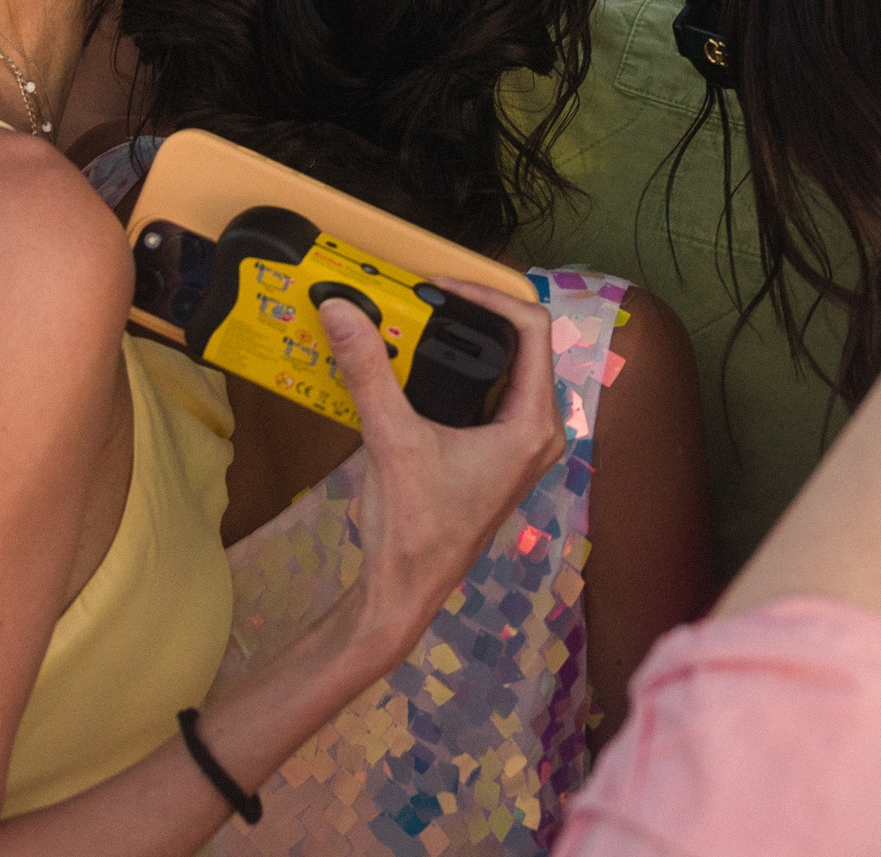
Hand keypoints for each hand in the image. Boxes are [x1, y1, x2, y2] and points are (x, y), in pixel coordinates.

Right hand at [323, 284, 564, 648]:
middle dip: (471, 314)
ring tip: (415, 320)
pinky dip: (454, 368)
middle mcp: (538, 430)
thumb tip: (342, 310)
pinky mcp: (497, 452)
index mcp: (533, 425)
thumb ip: (368, 371)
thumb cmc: (414, 529)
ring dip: (462, 340)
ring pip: (503, 366)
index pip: (532, 329)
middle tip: (422, 298)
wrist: (404, 590)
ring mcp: (519, 443)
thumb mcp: (391, 439)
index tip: (439, 289)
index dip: (488, 295)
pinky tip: (413, 364)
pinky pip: (487, 391)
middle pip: (520, 342)